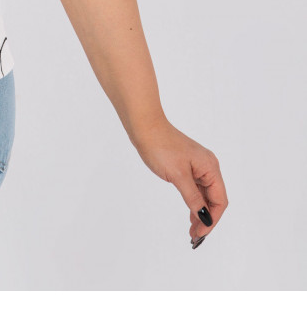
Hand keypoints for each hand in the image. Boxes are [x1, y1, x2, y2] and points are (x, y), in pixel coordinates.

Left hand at [130, 117, 227, 246]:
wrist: (144, 127)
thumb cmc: (161, 147)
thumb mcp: (178, 176)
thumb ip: (193, 197)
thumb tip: (205, 216)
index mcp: (210, 167)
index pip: (220, 200)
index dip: (213, 219)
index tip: (201, 233)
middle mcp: (207, 166)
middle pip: (214, 199)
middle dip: (207, 218)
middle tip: (195, 236)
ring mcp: (197, 165)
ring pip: (205, 194)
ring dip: (200, 212)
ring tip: (193, 230)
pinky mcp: (187, 165)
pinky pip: (196, 188)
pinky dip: (194, 202)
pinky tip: (190, 214)